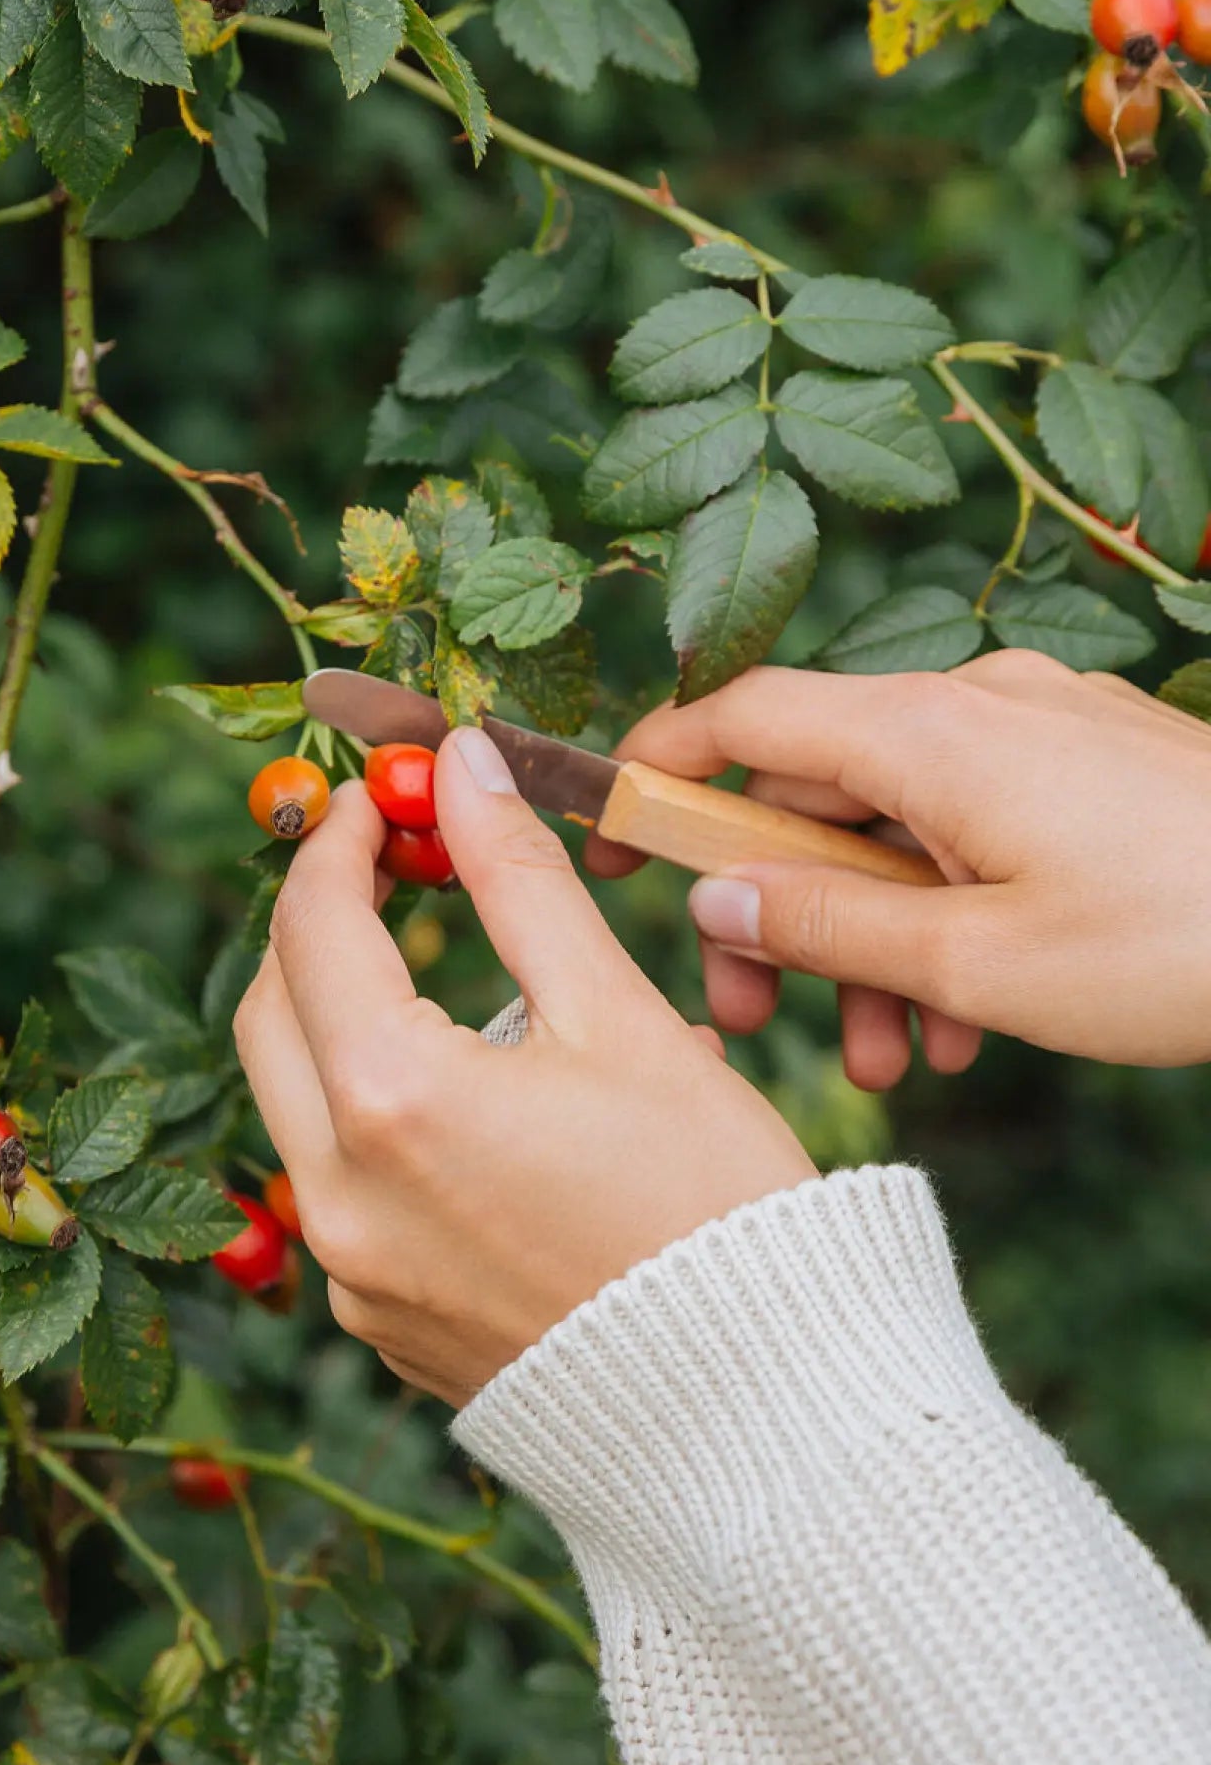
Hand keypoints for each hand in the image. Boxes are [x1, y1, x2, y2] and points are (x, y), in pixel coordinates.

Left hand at [234, 727, 814, 1406]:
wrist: (762, 1407)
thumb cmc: (713, 1202)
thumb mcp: (619, 1016)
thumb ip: (519, 881)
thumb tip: (460, 766)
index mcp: (391, 1101)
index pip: (314, 926)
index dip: (344, 840)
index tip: (386, 795)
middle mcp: (339, 1196)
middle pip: (272, 1013)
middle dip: (320, 927)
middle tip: (396, 870)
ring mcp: (351, 1272)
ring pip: (298, 1103)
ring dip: (344, 1022)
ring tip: (452, 982)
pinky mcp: (379, 1320)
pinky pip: (342, 1188)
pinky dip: (378, 1118)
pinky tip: (478, 1101)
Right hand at [587, 650, 1210, 1082]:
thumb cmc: (1182, 941)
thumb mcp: (978, 962)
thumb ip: (826, 924)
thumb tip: (714, 895)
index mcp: (929, 734)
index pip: (741, 715)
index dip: (656, 773)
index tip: (612, 845)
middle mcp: (975, 706)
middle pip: (816, 787)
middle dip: (776, 909)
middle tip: (755, 1016)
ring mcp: (1041, 731)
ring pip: (900, 825)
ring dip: (869, 936)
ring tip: (896, 1058)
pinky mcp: (1091, 767)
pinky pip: (977, 827)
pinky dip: (948, 911)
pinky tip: (974, 1019)